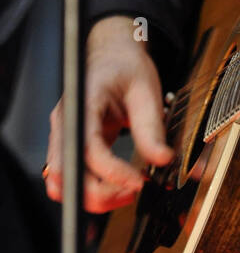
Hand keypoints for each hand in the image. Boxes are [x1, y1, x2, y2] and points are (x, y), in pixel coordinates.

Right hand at [44, 15, 173, 212]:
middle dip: (101, 192)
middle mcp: (66, 123)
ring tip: (128, 190)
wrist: (113, 55)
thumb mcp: (145, 90)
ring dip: (95, 196)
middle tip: (135, 189)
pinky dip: (93, 190)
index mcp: (82, 102)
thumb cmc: (125, 66)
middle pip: (68, 174)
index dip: (111, 171)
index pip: (87, 148)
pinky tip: (118, 186)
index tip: (137, 181)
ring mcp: (65, 137)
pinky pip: (74, 178)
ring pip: (66, 183)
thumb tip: (161, 159)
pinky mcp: (73, 147)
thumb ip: (151, 127)